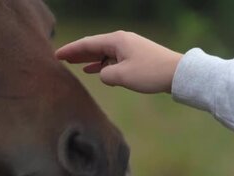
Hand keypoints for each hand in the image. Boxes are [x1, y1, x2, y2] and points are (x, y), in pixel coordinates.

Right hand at [56, 31, 182, 93]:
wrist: (177, 73)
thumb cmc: (149, 73)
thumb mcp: (121, 76)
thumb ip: (104, 75)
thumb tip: (102, 74)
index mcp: (116, 41)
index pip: (87, 44)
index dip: (71, 50)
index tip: (56, 55)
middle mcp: (121, 41)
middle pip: (93, 46)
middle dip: (77, 52)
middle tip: (60, 58)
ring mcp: (128, 48)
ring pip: (102, 52)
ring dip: (88, 58)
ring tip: (73, 63)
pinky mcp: (135, 56)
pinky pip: (111, 58)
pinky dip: (100, 63)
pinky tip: (93, 69)